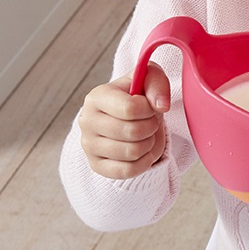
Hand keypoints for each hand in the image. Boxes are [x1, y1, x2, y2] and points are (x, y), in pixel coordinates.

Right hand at [78, 62, 170, 179]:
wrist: (126, 116)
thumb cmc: (137, 95)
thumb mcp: (149, 78)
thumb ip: (157, 83)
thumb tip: (161, 106)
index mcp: (97, 97)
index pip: (130, 108)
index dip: (150, 109)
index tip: (150, 107)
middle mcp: (87, 121)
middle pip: (132, 132)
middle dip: (151, 127)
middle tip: (151, 122)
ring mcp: (89, 145)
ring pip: (132, 152)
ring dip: (149, 143)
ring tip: (147, 134)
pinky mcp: (96, 165)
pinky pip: (127, 171)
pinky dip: (144, 162)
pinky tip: (144, 151)